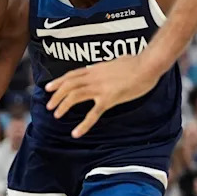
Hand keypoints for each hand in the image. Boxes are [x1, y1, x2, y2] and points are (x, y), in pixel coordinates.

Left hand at [44, 50, 166, 138]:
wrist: (147, 65)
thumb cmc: (136, 63)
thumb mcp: (115, 62)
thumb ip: (105, 68)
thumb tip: (103, 69)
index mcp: (95, 69)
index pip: (71, 75)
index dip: (58, 82)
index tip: (48, 88)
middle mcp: (93, 77)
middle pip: (69, 85)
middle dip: (56, 96)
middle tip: (49, 106)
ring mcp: (100, 88)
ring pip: (74, 96)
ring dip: (63, 105)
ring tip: (56, 114)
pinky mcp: (109, 99)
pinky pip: (93, 114)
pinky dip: (83, 125)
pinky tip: (76, 133)